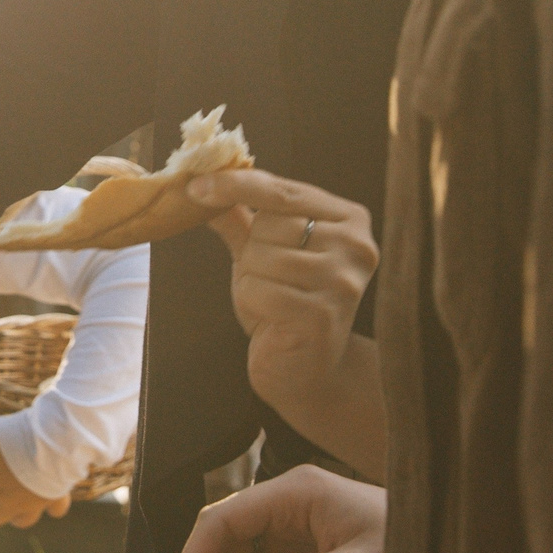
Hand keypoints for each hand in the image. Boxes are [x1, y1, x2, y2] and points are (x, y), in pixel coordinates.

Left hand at [0, 420, 70, 528]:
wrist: (56, 442)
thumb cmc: (14, 438)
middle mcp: (11, 501)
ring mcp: (36, 502)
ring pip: (22, 521)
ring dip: (15, 518)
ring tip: (13, 511)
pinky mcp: (57, 496)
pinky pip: (55, 510)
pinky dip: (52, 509)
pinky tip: (51, 506)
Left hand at [189, 168, 385, 476]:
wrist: (303, 369)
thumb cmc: (284, 305)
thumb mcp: (261, 253)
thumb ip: (240, 217)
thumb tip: (201, 183)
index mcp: (349, 219)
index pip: (283, 190)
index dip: (236, 185)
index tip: (196, 185)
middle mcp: (357, 245)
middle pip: (270, 224)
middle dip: (253, 252)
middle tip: (273, 280)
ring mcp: (344, 280)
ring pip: (262, 256)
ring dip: (252, 280)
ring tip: (275, 301)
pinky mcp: (324, 314)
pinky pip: (260, 290)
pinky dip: (253, 303)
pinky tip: (273, 319)